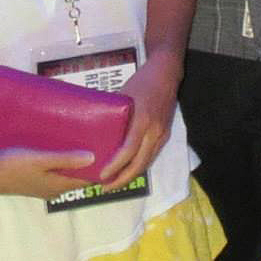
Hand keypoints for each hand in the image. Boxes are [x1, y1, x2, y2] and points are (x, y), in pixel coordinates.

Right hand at [0, 146, 96, 199]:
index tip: (109, 149)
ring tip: (80, 139)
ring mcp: (42, 186)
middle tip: (96, 139)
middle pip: (77, 175)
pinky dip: (60, 161)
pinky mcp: (32, 180)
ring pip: (64, 173)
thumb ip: (66, 159)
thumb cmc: (12, 165)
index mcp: (58, 186)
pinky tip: (58, 147)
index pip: (87, 179)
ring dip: (72, 160)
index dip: (99, 166)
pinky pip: (53, 171)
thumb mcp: (41, 160)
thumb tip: (93, 159)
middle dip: (87, 161)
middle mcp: (53, 189)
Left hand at [94, 56, 181, 189]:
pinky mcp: (165, 134)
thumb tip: (93, 129)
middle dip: (122, 179)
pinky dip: (139, 165)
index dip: (115, 166)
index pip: (128, 150)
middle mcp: (155, 131)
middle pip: (139, 163)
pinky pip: (151, 155)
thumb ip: (113, 115)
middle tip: (105, 186)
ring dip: (131, 175)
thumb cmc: (141, 82)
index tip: (102, 176)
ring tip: (114, 182)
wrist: (166, 74)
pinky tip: (128, 168)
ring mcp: (162, 134)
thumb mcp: (122, 96)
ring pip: (147, 162)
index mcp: (143, 120)